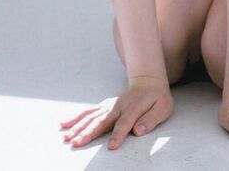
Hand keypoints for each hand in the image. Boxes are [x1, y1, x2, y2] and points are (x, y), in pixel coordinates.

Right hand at [59, 78, 173, 149]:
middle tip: (76, 143)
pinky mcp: (104, 106)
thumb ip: (151, 119)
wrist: (148, 81)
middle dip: (89, 133)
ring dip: (78, 127)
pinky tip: (65, 124)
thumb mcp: (163, 107)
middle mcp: (118, 106)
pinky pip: (89, 112)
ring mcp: (109, 105)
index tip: (112, 147)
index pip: (125, 123)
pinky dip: (76, 118)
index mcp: (134, 108)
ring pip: (92, 116)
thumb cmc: (157, 97)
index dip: (119, 134)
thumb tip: (139, 130)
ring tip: (67, 137)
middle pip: (102, 121)